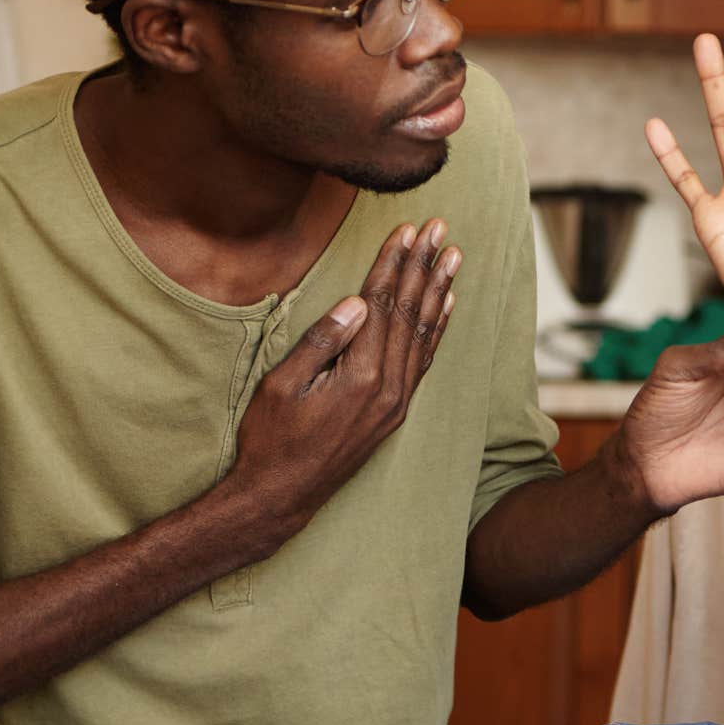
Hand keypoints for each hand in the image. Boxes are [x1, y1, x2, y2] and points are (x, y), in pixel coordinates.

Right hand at [226, 220, 461, 541]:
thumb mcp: (282, 386)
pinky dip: (437, 328)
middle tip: (439, 228)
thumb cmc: (271, 439)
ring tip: (452, 255)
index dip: (394, 264)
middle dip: (423, 266)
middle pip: (410, 312)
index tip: (407, 229)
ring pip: (424, 333)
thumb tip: (357, 301)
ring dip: (438, 289)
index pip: (382, 305)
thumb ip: (322, 341)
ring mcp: (397, 401)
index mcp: (361, 376)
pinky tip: (446, 303)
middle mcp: (389, 388)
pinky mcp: (396, 411)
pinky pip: (424, 360)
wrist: (281, 496)